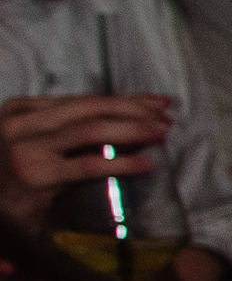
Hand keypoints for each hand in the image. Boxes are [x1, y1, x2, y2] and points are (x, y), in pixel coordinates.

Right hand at [0, 93, 173, 228]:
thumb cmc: (14, 181)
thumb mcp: (42, 146)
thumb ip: (75, 132)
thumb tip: (133, 122)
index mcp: (23, 110)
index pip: (84, 100)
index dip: (125, 99)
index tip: (156, 103)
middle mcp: (22, 123)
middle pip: (91, 108)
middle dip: (134, 110)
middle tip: (166, 117)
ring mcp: (26, 147)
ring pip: (92, 129)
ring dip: (133, 129)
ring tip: (160, 134)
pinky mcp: (35, 175)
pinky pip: (87, 164)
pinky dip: (121, 162)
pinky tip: (144, 165)